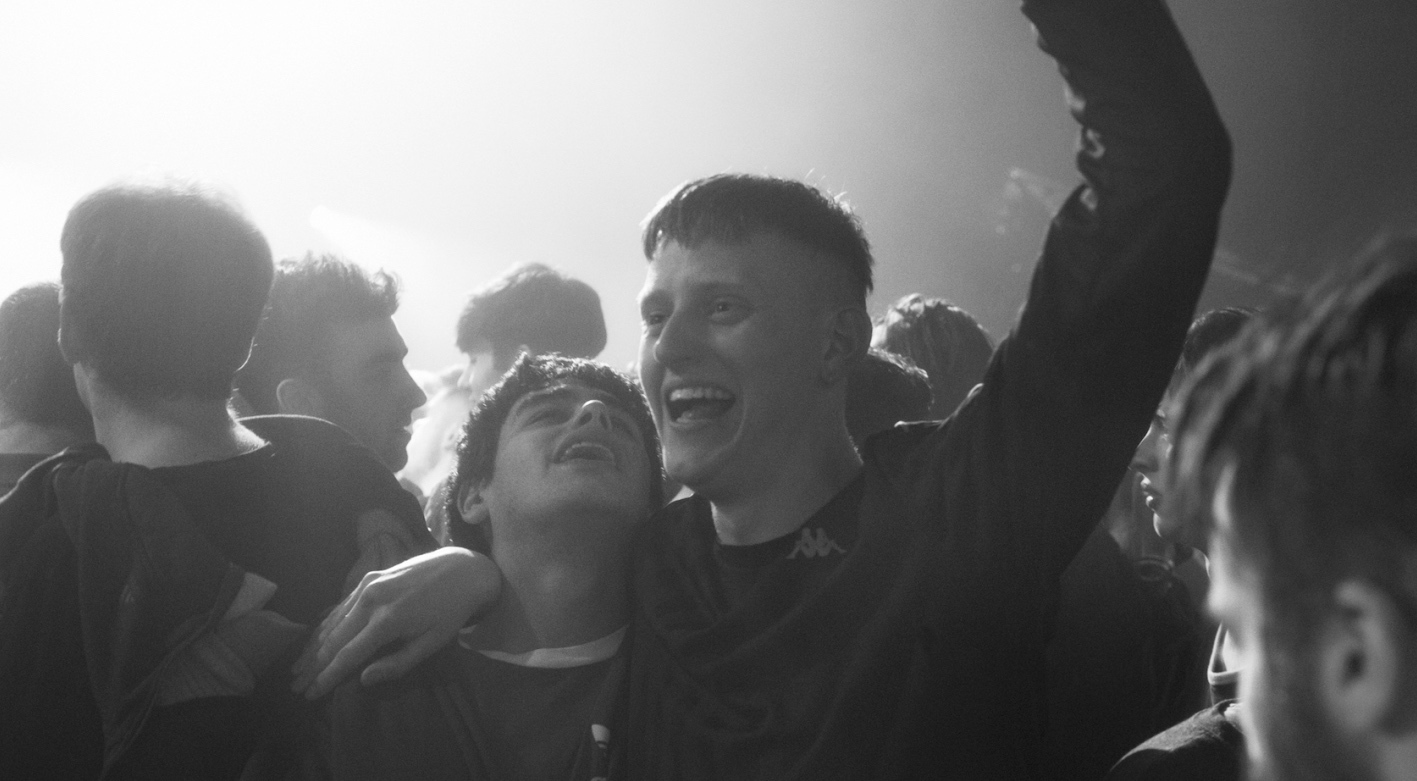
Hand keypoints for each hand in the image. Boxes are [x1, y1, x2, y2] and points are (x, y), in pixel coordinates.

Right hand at [291, 546, 500, 698]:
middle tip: (296, 685)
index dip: (326, 677)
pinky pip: (342, 605)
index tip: (310, 694)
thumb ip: (397, 664)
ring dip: (314, 646)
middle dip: (312, 665)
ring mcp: (368, 585)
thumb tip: (363, 680)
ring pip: (332, 621)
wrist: (462, 569)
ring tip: (298, 667)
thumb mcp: (432, 643)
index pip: (347, 655)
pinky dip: (327, 624)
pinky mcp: (369, 578)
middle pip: (332, 639)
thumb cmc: (451, 612)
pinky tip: (317, 639)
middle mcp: (371, 600)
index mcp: (387, 620)